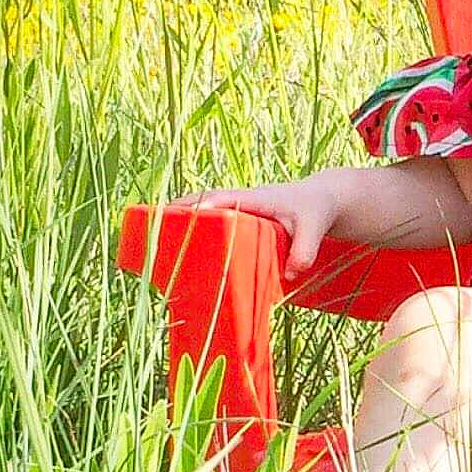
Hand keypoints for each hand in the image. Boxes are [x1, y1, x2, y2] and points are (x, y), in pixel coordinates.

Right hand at [168, 173, 340, 276]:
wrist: (322, 200)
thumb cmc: (316, 209)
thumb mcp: (315, 226)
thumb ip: (306, 247)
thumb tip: (290, 273)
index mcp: (257, 198)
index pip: (224, 198)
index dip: (203, 205)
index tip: (182, 215)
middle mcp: (242, 200)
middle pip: (204, 201)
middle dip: (179, 210)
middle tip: (150, 226)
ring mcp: (239, 209)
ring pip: (204, 211)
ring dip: (181, 220)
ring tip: (151, 239)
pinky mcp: (240, 221)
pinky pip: (213, 221)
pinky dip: (195, 229)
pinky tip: (178, 249)